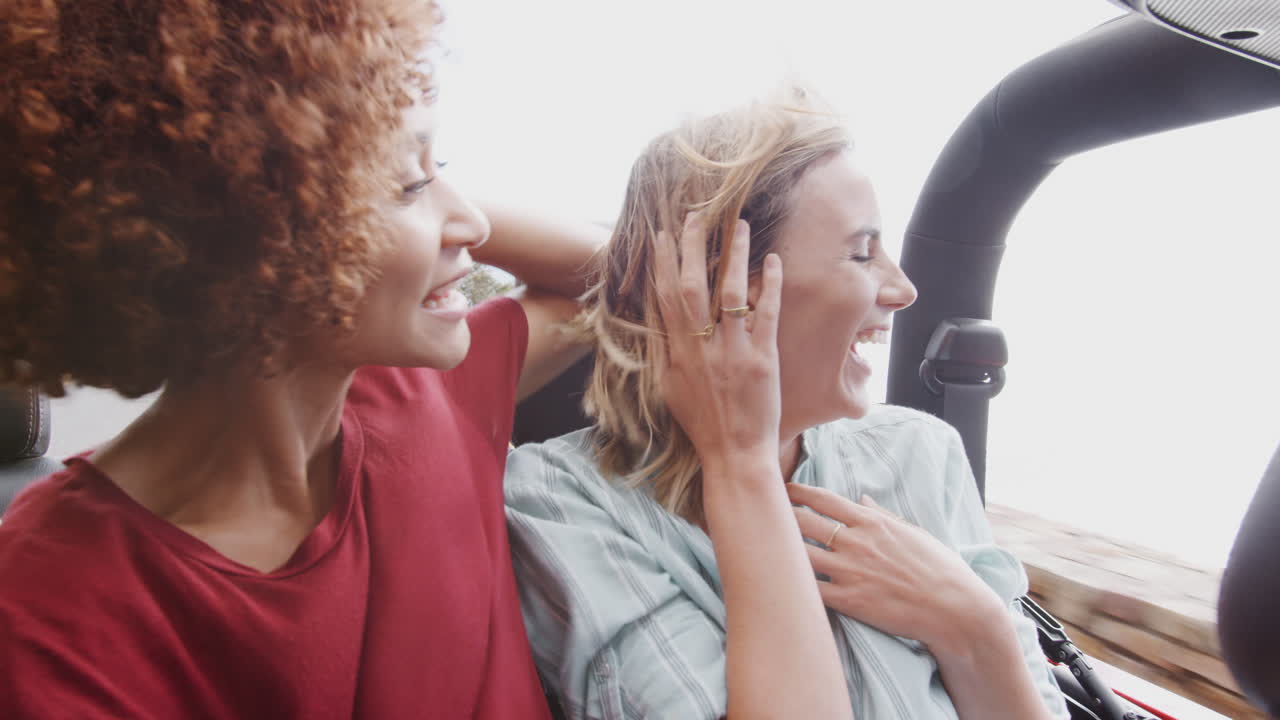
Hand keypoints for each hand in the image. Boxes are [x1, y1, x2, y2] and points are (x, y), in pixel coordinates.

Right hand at [651, 213, 782, 470]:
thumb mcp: (669, 389)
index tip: (662, 234)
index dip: (662, 263)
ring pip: (729, 293)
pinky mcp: (762, 359)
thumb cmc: (702, 424)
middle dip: (692, 247)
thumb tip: (653, 318)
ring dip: (733, 255)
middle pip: (691, 287)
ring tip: (739, 224)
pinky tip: (773, 261)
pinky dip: (769, 285)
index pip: (665, 298)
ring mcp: (733, 352)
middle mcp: (701, 348)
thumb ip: (661, 352)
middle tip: (695, 215)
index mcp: (677, 354)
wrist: (734, 455)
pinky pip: (765, 314)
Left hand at [786, 483, 1004, 650]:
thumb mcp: (912, 532)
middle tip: (765, 514)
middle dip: (780, 515)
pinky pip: (809, 588)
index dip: (798, 492)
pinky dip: (793, 582)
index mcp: (872, 522)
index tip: (784, 490)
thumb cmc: (939, 568)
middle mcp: (856, 542)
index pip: (824, 499)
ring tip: (767, 544)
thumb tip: (862, 498)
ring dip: (781, 547)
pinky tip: (780, 578)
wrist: (954, 608)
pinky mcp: (848, 600)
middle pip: (803, 521)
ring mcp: (849, 571)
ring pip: (800, 553)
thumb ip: (882, 515)